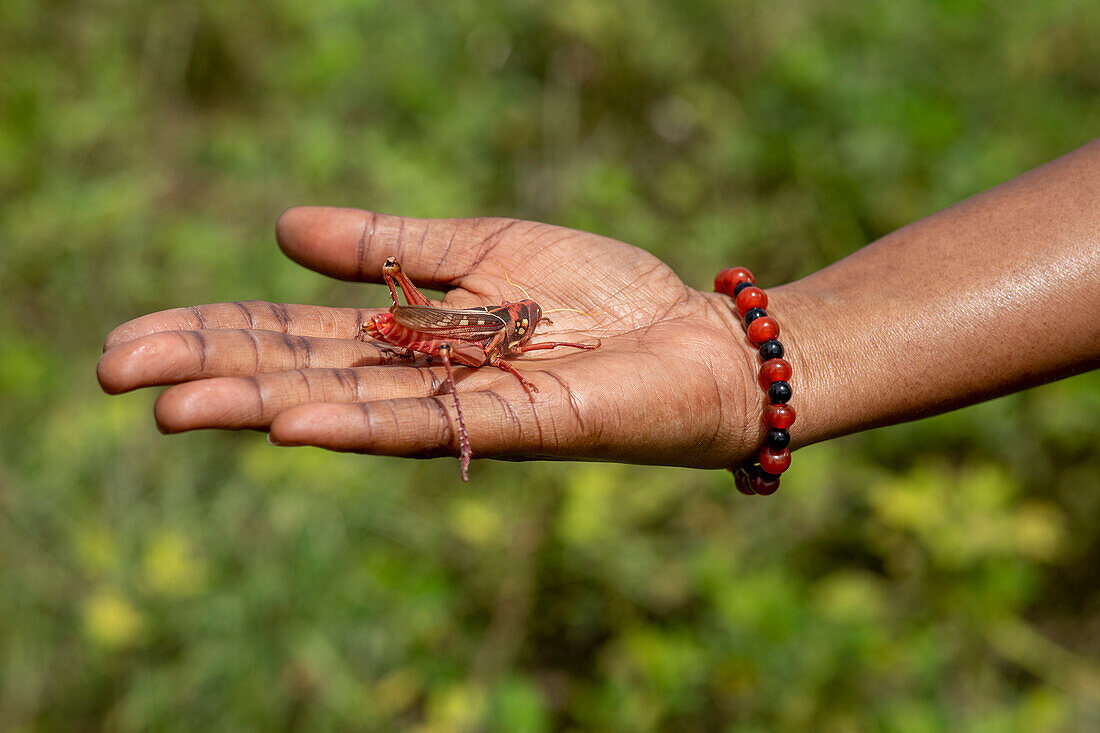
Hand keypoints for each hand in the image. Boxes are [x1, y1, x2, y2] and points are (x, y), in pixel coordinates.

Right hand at [97, 207, 763, 468]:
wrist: (690, 335)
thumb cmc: (598, 294)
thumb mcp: (482, 250)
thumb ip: (391, 246)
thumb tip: (283, 228)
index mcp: (407, 335)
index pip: (293, 333)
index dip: (216, 332)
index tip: (135, 337)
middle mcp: (421, 379)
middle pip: (301, 372)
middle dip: (212, 371)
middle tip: (115, 372)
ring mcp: (463, 409)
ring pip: (348, 409)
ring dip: (259, 406)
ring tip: (176, 407)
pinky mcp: (516, 428)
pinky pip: (429, 428)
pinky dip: (361, 426)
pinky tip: (293, 424)